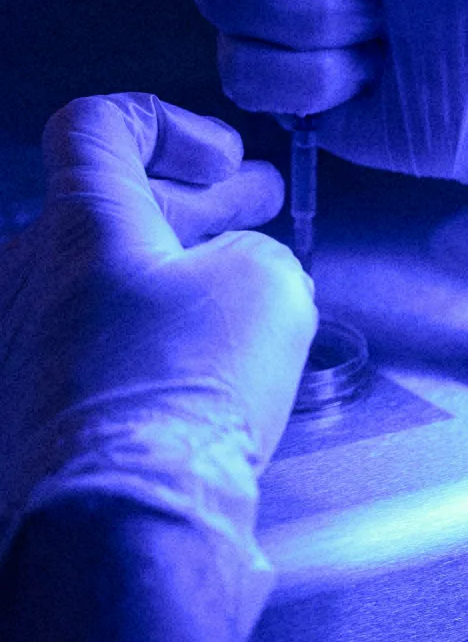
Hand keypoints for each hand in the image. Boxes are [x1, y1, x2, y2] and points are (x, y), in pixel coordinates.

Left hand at [0, 93, 316, 523]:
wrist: (124, 516)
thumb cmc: (181, 391)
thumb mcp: (266, 283)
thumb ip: (257, 250)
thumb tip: (240, 271)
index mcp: (82, 221)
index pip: (101, 125)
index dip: (172, 125)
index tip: (222, 156)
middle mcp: (33, 272)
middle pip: (119, 205)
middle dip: (200, 197)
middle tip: (255, 199)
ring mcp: (27, 340)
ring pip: (109, 273)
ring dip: (179, 260)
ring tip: (241, 269)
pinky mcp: (35, 401)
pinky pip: (98, 336)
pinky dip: (152, 321)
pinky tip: (205, 342)